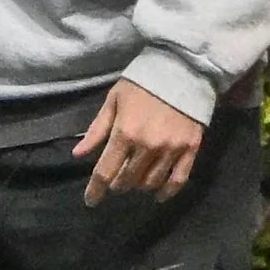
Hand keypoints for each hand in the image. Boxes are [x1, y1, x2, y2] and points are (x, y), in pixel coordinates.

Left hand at [72, 79, 205, 202]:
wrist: (183, 68)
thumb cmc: (142, 82)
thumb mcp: (114, 100)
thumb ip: (97, 130)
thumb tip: (78, 155)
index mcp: (125, 133)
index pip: (105, 172)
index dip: (95, 190)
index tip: (90, 201)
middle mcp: (147, 146)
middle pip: (127, 180)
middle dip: (117, 184)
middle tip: (115, 178)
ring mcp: (171, 149)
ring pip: (150, 183)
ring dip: (138, 185)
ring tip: (135, 179)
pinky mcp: (190, 149)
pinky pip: (178, 180)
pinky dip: (167, 191)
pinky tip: (159, 195)